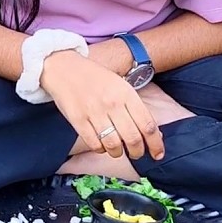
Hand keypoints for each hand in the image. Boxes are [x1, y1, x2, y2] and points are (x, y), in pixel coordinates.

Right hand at [41, 50, 164, 160]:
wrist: (64, 68)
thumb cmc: (95, 78)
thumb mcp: (120, 85)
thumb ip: (135, 107)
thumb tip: (153, 134)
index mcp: (126, 93)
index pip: (147, 125)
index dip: (155, 144)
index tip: (157, 154)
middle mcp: (112, 103)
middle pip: (132, 138)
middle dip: (137, 152)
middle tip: (136, 154)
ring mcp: (94, 112)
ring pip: (113, 144)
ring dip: (118, 153)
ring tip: (118, 151)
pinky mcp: (78, 120)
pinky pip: (94, 144)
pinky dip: (101, 149)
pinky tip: (102, 145)